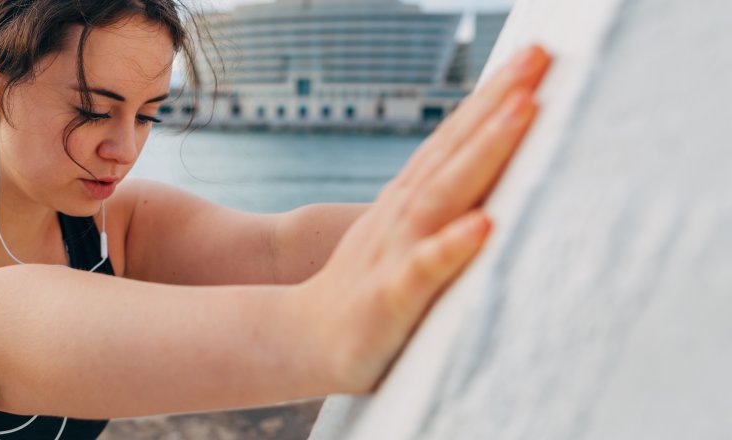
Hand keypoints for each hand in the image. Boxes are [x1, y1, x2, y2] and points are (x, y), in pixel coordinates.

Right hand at [297, 45, 552, 392]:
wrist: (300, 340)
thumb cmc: (368, 294)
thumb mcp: (404, 241)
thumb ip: (443, 209)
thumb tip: (497, 185)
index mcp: (408, 203)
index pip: (453, 139)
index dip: (490, 96)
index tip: (533, 55)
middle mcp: (402, 217)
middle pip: (453, 151)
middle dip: (496, 103)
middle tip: (537, 57)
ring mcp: (394, 254)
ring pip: (442, 196)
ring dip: (484, 151)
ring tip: (523, 110)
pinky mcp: (391, 298)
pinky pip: (423, 270)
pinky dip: (451, 245)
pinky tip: (483, 225)